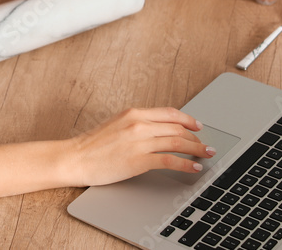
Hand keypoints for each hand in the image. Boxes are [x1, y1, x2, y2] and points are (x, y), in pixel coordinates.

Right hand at [65, 107, 214, 186]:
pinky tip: (193, 168)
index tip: (197, 126)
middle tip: (205, 145)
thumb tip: (155, 130)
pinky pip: (169, 161)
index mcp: (133, 113)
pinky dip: (185, 164)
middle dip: (196, 137)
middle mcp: (138, 124)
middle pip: (177, 128)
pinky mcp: (138, 160)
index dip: (187, 120)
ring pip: (177, 142)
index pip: (169, 113)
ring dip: (196, 149)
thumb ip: (136, 124)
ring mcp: (139, 142)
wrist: (75, 158)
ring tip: (206, 155)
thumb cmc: (92, 145)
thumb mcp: (116, 125)